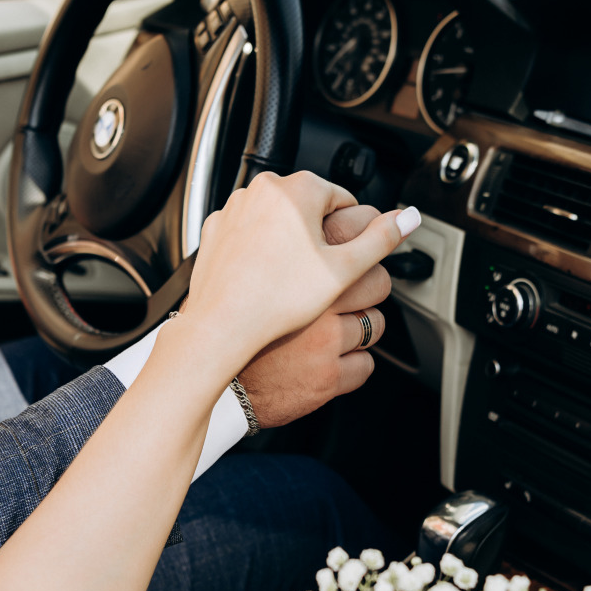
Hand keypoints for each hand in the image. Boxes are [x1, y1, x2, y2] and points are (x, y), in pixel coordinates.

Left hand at [185, 172, 414, 371]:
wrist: (221, 325)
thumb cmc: (277, 300)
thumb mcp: (343, 269)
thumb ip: (380, 239)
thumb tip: (409, 217)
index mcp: (297, 189)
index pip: (341, 200)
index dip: (347, 233)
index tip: (340, 259)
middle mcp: (261, 189)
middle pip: (307, 209)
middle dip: (316, 237)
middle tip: (313, 274)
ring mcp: (234, 207)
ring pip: (276, 220)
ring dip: (286, 243)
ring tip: (285, 280)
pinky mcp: (216, 229)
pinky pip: (248, 234)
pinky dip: (258, 250)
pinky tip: (261, 278)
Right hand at [239, 205, 392, 426]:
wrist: (211, 360)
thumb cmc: (234, 308)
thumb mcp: (264, 256)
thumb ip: (303, 233)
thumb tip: (353, 215)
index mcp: (303, 258)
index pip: (363, 227)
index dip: (368, 234)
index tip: (363, 244)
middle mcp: (319, 298)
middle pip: (379, 280)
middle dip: (368, 287)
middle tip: (346, 294)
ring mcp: (326, 339)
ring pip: (374, 324)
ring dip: (359, 327)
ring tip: (329, 328)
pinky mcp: (328, 375)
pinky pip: (364, 364)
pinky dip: (350, 362)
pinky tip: (325, 356)